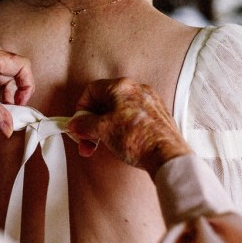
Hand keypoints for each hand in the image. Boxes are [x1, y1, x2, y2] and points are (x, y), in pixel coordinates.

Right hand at [67, 78, 191, 177]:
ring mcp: (149, 102)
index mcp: (121, 87)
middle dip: (91, 123)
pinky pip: (131, 118)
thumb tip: (75, 124)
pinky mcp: (156, 116)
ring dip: (104, 129)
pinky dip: (120, 129)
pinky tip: (118, 144)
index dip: (81, 107)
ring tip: (101, 146)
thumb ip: (84, 124)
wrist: (166, 155)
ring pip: (117, 112)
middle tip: (86, 140)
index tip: (79, 123)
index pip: (92, 90)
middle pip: (104, 102)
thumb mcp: (102, 130)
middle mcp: (137, 90)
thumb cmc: (137, 138)